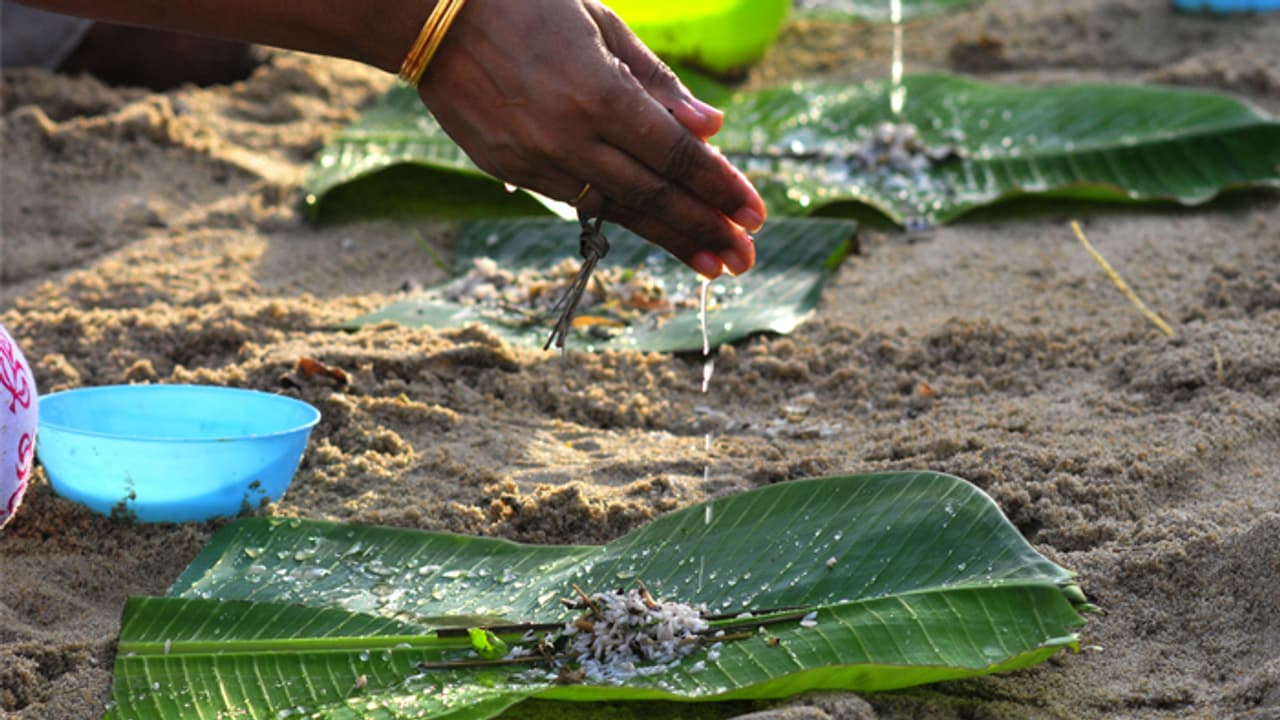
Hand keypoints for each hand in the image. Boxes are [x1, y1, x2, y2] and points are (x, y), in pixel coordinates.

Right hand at [413, 0, 765, 277]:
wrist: (433, 16)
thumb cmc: (528, 4)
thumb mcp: (602, 25)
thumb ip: (657, 82)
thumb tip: (712, 128)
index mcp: (599, 94)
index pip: (675, 155)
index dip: (719, 187)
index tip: (755, 213)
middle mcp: (569, 137)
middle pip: (652, 197)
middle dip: (705, 230)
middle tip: (745, 259)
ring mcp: (536, 160)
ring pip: (616, 209)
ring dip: (670, 238)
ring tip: (713, 264)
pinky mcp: (509, 170)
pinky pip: (576, 199)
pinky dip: (620, 214)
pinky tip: (654, 228)